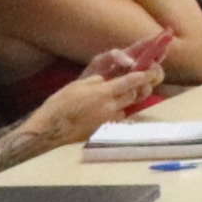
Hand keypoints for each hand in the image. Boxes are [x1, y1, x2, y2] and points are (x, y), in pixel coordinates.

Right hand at [26, 59, 162, 147]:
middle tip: (134, 83)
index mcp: (104, 92)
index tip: (151, 71)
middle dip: (136, 88)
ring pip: (127, 108)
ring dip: (126, 101)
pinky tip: (106, 112)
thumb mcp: (77, 85)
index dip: (144, 76)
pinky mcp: (104, 131)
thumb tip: (106, 81)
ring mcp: (108, 120)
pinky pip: (117, 120)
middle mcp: (110, 107)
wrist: (50, 129)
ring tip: (117, 97)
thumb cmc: (59, 104)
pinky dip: (116, 113)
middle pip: (134, 95)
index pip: (131, 82)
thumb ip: (96, 81)